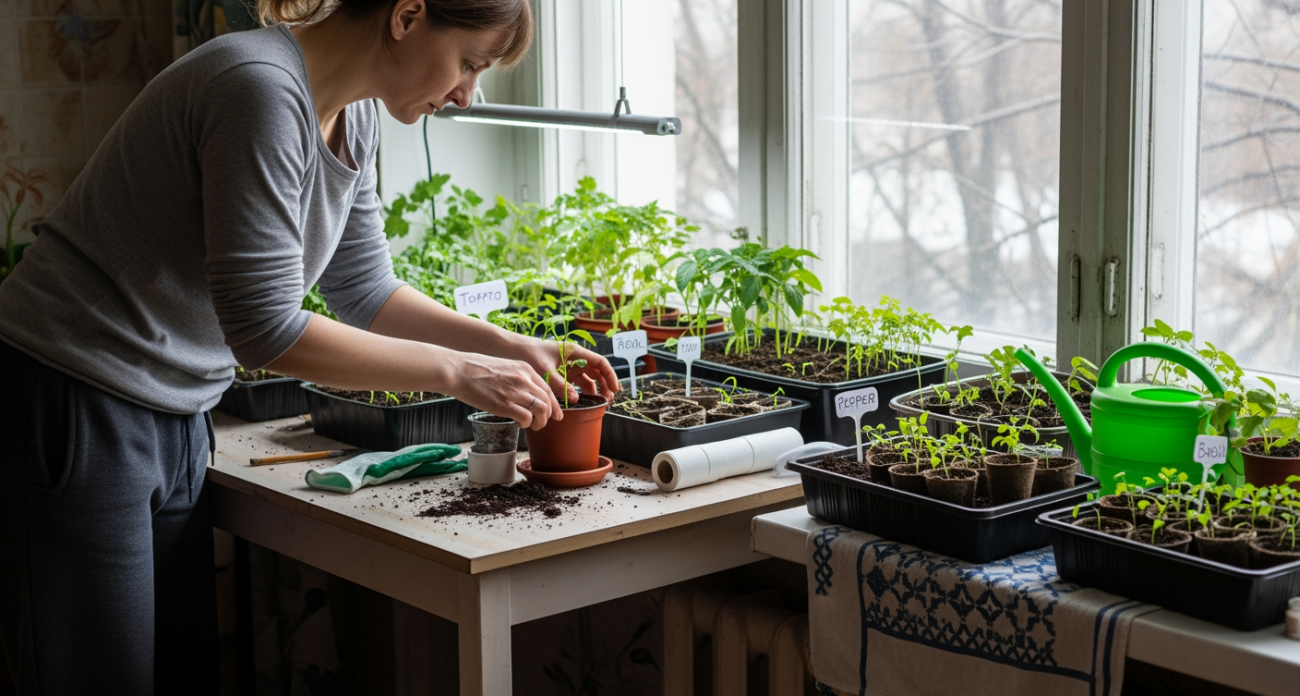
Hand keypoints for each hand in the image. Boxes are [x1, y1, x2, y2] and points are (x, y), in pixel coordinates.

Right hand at [447, 352, 562, 429]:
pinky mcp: (504, 405)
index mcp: (524, 368)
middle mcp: (524, 379)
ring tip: (532, 426)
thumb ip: (516, 377)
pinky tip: (519, 424)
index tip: (554, 413)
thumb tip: (522, 392)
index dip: (553, 403)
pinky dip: (526, 424)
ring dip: (540, 422)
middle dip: (548, 415)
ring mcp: (515, 392)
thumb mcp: (503, 366)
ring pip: (541, 410)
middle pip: (547, 400)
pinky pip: (526, 418)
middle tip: (541, 422)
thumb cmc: (474, 369)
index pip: (547, 388)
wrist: (457, 370)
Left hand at [515, 337, 621, 403]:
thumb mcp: (544, 369)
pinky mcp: (559, 373)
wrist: (510, 349)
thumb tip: (575, 399)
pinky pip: (574, 383)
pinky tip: (581, 401)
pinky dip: (579, 391)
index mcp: (573, 351)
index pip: (599, 362)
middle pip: (596, 371)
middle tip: (608, 400)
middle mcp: (573, 358)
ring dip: (594, 389)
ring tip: (598, 402)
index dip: (610, 375)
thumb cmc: (527, 353)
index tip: (615, 389)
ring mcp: (567, 365)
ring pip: (587, 378)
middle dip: (605, 384)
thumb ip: (560, 384)